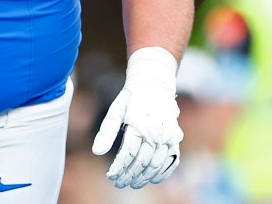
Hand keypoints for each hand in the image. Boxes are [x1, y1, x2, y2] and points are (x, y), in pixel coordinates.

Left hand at [91, 47, 182, 188]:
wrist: (154, 86)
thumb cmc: (132, 100)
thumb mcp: (116, 110)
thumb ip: (106, 131)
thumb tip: (96, 152)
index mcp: (139, 125)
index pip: (128, 153)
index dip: (119, 167)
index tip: (110, 176)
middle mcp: (156, 132)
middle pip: (142, 161)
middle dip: (129, 175)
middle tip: (119, 183)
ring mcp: (168, 137)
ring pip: (156, 164)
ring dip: (144, 177)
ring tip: (132, 184)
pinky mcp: (176, 140)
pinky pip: (171, 162)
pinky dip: (162, 173)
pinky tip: (151, 180)